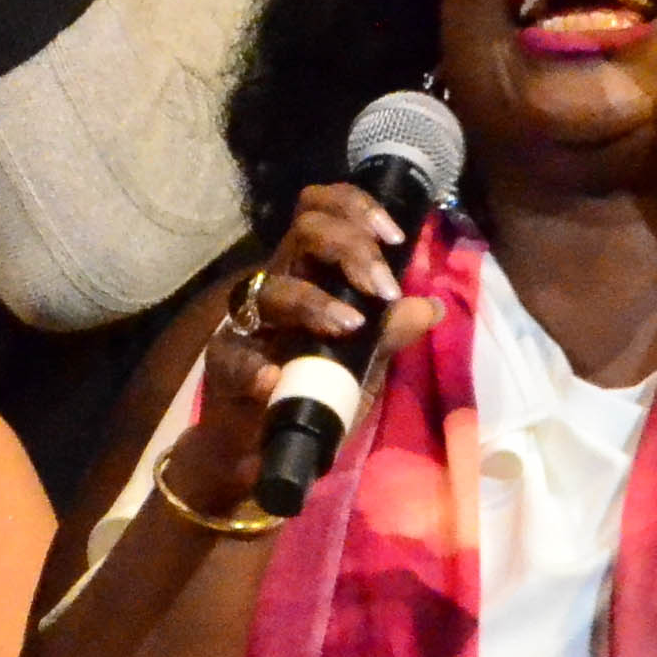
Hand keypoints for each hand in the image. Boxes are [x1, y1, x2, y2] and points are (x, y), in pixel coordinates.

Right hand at [165, 183, 424, 519]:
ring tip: (351, 327)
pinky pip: (238, 356)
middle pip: (302, 232)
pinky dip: (258, 367)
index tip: (394, 237)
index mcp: (309, 274)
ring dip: (316, 303)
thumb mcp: (362, 364)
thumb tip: (432, 305)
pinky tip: (275, 379)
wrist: (262, 448)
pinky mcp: (224, 364)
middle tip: (381, 288)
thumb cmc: (310, 392)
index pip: (322, 212)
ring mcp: (248, 324)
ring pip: (272, 289)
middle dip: (350, 247)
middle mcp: (277, 285)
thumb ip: (390, 332)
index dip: (356, 208)